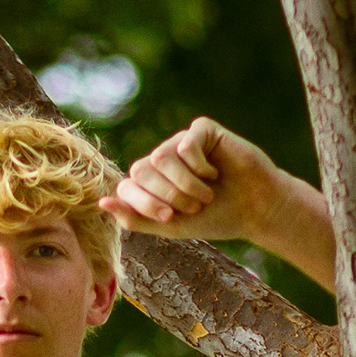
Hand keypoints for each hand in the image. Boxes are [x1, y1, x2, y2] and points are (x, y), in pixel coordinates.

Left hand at [99, 117, 288, 246]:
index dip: (145, 203)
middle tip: (193, 206)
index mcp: (151, 181)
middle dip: (167, 195)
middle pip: (141, 169)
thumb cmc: (214, 219)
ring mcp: (181, 142)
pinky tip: (215, 172)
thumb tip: (101, 201)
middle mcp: (162, 159)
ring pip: (161, 156)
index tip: (170, 217)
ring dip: (184, 183)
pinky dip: (199, 166)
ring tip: (206, 194)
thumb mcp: (170, 225)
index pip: (128, 186)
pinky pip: (186, 144)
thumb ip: (135, 217)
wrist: (254, 209)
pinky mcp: (202, 130)